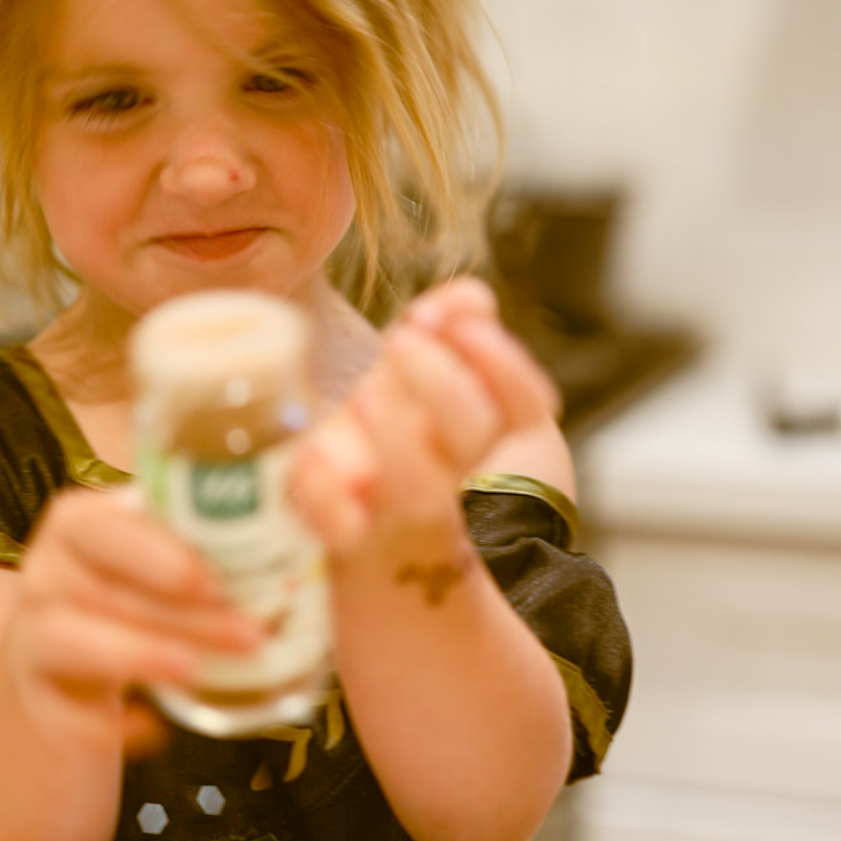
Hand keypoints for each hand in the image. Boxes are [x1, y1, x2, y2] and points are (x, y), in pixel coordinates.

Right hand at [0, 485, 262, 752]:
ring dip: (144, 652)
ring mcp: (31, 633)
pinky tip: (155, 729)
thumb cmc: (131, 621)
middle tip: (252, 634)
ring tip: (200, 673)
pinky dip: (112, 720)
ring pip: (78, 635)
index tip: (222, 581)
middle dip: (182, 610)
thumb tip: (312, 522)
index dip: (165, 552)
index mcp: (83, 523)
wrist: (61, 700)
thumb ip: (212, 549)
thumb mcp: (164, 578)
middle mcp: (47, 569)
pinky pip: (69, 706)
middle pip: (106, 581)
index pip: (113, 523)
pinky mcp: (33, 698)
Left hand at [290, 278, 559, 556]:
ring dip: (395, 432)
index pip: (526, 404)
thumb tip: (469, 300)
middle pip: (474, 440)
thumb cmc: (396, 413)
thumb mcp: (427, 357)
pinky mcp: (346, 540)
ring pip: (421, 494)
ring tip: (364, 392)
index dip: (506, 365)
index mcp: (480, 429)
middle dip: (442, 383)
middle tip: (401, 339)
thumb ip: (456, 315)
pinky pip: (343, 531)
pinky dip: (327, 493)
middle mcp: (449, 473)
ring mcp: (399, 512)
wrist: (346, 500)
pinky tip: (314, 453)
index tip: (465, 324)